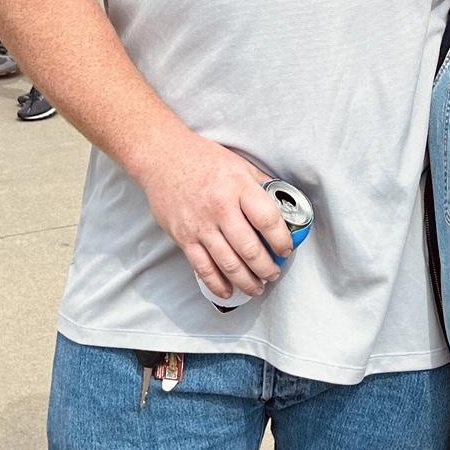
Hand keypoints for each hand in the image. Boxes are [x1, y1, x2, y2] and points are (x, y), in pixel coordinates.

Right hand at [138, 137, 293, 299]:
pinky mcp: (184, 238)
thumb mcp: (240, 165)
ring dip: (247, 281)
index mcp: (239, 188)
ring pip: (228, 264)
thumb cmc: (203, 159)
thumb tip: (283, 204)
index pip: (267, 220)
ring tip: (257, 286)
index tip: (286, 249)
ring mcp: (200, 226)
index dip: (281, 239)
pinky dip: (218, 284)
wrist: (163, 158)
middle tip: (273, 273)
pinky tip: (229, 290)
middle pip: (250, 249)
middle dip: (266, 268)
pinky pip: (203, 268)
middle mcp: (220, 208)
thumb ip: (261, 186)